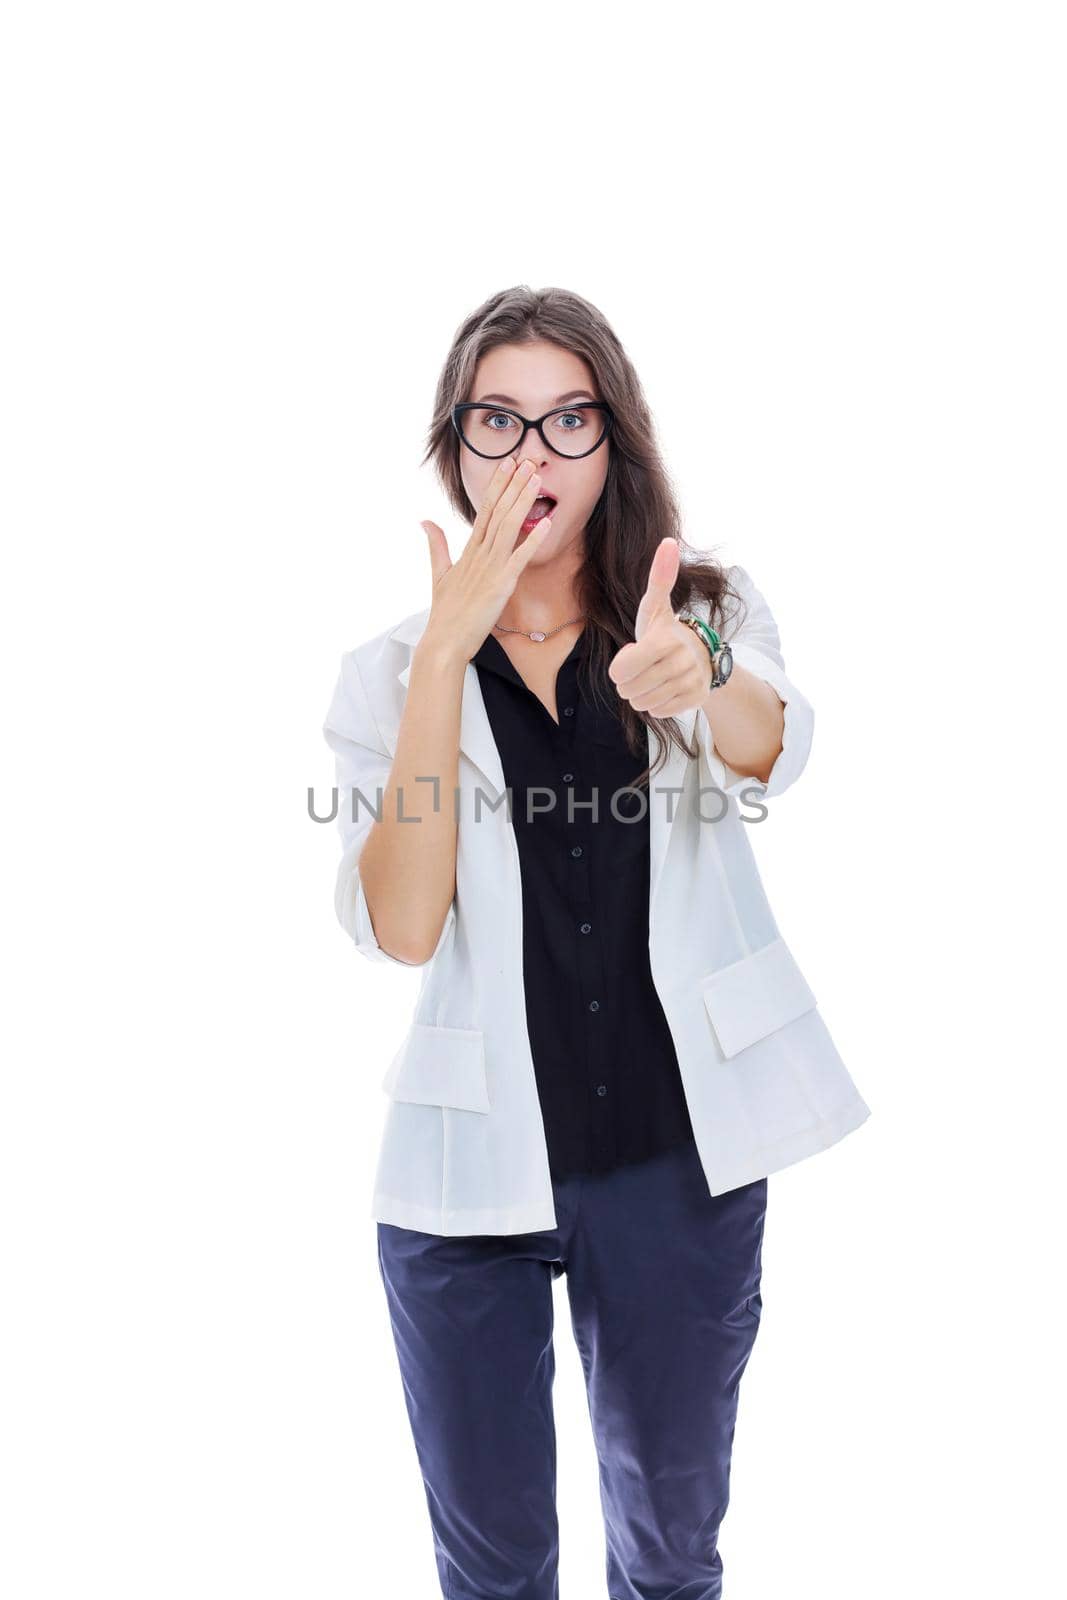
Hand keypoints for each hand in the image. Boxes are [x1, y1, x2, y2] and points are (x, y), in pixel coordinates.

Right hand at [417, 458, 553, 665]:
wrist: (444, 641)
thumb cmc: (445, 612)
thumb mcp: (438, 573)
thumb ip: (435, 544)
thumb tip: (424, 521)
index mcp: (468, 551)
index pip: (485, 510)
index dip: (498, 485)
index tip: (508, 464)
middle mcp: (479, 554)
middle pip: (498, 511)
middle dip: (513, 484)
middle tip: (527, 459)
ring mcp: (490, 567)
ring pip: (508, 526)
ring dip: (523, 501)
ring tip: (536, 478)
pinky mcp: (501, 584)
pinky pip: (520, 557)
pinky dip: (533, 539)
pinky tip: (546, 522)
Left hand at [608, 537, 710, 716]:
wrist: (701, 656)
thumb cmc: (666, 631)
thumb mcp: (656, 607)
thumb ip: (659, 578)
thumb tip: (668, 541)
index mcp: (664, 642)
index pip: (621, 671)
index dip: (620, 667)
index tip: (633, 655)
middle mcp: (680, 663)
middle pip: (629, 690)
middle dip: (630, 681)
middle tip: (643, 667)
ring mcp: (689, 683)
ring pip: (642, 703)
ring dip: (642, 694)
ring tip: (653, 678)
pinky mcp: (695, 700)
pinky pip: (658, 712)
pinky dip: (657, 704)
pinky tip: (666, 688)